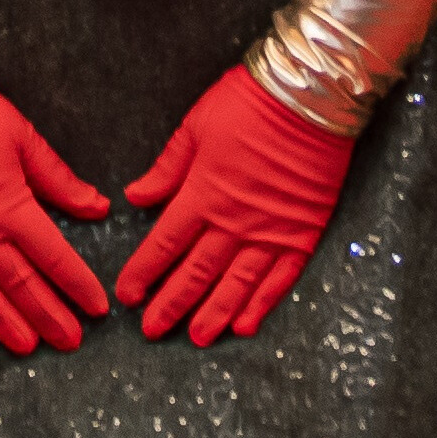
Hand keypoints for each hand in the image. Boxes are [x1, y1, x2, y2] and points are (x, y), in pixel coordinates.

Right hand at [0, 88, 111, 354]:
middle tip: (72, 342)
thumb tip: (98, 207)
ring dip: (9, 327)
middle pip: (23, 288)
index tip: (97, 308)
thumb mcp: (23, 139)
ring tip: (30, 348)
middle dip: (51, 318)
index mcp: (13, 209)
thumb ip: (60, 180)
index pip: (55, 259)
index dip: (78, 286)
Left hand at [121, 67, 357, 347]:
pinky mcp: (302, 235)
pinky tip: (246, 325)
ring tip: (196, 339)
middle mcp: (233, 223)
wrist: (310, 99)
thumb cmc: (248, 105)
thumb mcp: (194, 127)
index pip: (163, 246)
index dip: (142, 273)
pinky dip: (262, 304)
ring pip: (235, 286)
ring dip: (213, 315)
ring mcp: (270, 233)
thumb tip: (135, 198)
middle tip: (152, 331)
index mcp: (201, 195)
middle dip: (171, 306)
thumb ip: (166, 169)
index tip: (127, 296)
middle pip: (195, 275)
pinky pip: (279, 279)